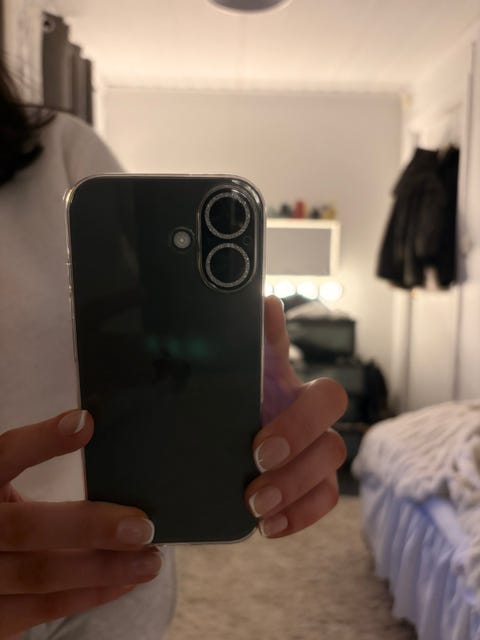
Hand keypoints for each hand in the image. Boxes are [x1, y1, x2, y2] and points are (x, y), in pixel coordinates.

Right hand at [0, 411, 160, 638]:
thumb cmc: (0, 513)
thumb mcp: (3, 485)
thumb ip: (33, 462)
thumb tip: (93, 432)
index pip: (4, 455)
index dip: (40, 441)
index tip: (85, 423)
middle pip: (27, 527)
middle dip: (89, 527)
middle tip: (143, 525)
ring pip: (40, 574)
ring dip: (103, 569)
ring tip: (150, 559)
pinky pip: (41, 608)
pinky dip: (88, 595)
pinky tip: (125, 581)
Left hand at [245, 296, 347, 536]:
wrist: (219, 429)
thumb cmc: (237, 392)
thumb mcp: (241, 370)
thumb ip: (256, 342)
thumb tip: (266, 301)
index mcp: (298, 393)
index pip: (328, 398)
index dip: (301, 424)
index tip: (259, 445)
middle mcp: (313, 426)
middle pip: (333, 442)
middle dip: (297, 461)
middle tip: (255, 468)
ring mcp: (315, 459)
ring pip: (329, 476)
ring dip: (293, 493)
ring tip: (253, 506)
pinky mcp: (310, 489)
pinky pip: (322, 505)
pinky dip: (297, 518)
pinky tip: (267, 526)